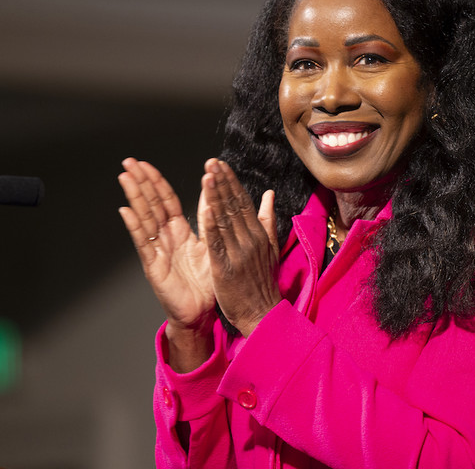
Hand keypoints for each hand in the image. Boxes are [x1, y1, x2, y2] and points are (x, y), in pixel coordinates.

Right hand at [118, 158, 215, 339]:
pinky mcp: (154, 267)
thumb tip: (212, 190)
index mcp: (179, 232)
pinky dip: (135, 226)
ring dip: (135, 197)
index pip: (166, 200)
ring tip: (125, 177)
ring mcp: (157, 251)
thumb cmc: (206, 282)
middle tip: (129, 162)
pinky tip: (126, 211)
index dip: (156, 181)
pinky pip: (144, 243)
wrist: (202, 312)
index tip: (145, 164)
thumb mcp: (211, 243)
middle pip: (150, 204)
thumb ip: (209, 217)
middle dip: (141, 182)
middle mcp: (165, 238)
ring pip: (144, 218)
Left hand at [200, 159, 281, 337]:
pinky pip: (217, 244)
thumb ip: (267, 220)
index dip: (231, 182)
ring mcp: (238, 253)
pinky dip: (211, 227)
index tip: (220, 165)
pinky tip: (204, 210)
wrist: (262, 313)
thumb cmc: (262, 282)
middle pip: (233, 206)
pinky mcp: (226, 268)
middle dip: (222, 182)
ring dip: (215, 197)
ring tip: (206, 177)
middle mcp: (250, 240)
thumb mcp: (270, 248)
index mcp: (258, 234)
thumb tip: (269, 194)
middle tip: (211, 163)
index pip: (243, 202)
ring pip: (225, 220)